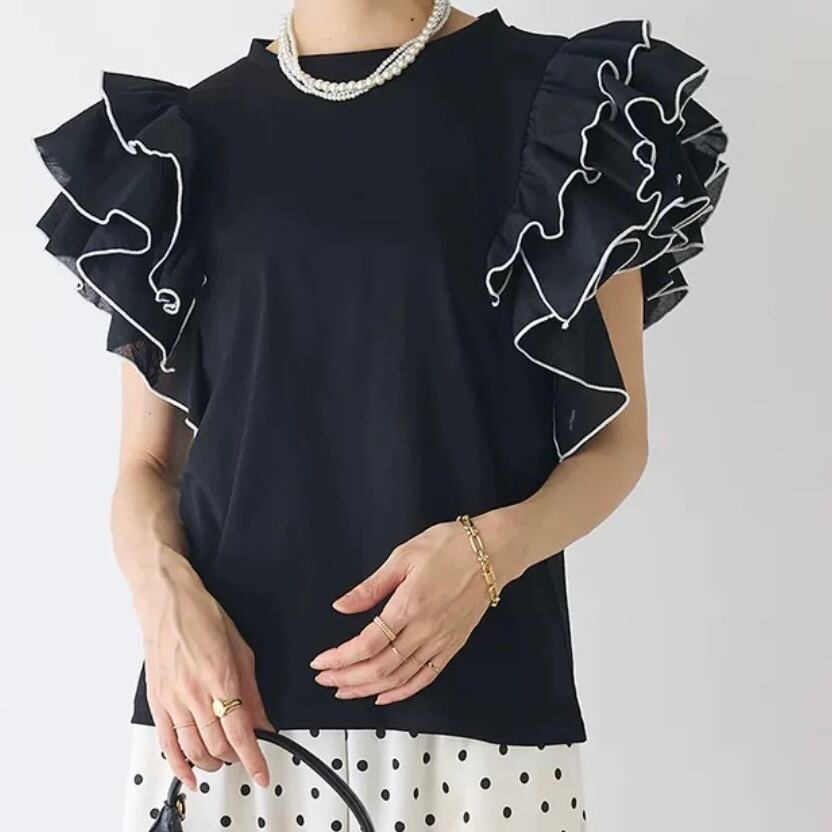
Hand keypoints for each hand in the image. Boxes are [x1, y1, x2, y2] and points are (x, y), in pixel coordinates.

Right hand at [133, 551, 274, 791]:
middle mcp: (194, 692)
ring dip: (213, 763)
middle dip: (236, 758)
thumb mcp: (240, 649)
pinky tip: (191, 775)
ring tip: (225, 759)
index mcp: (220, 676)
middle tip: (247, 754)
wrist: (166, 602)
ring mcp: (172, 699)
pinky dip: (179, 765)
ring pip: (193, 750)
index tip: (262, 774)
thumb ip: (252, 691)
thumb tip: (264, 722)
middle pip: (217, 746)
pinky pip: (167, 744)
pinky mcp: (156, 702)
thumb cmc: (203, 616)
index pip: (240, 731)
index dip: (253, 758)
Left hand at [309, 511, 519, 704]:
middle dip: (348, 678)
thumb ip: (371, 586)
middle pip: (381, 667)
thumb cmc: (450, 546)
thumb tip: (341, 606)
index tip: (320, 662)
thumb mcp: (403, 556)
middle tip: (324, 679)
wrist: (494, 551)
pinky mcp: (454, 645)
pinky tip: (385, 696)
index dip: (340, 658)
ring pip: (401, 678)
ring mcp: (441, 640)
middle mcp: (425, 629)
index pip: (367, 644)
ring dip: (369, 689)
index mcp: (409, 605)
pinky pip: (426, 676)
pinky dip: (404, 692)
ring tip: (345, 691)